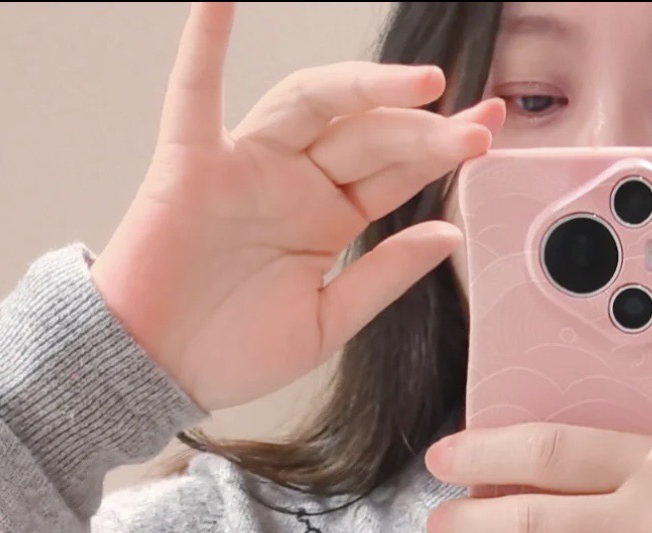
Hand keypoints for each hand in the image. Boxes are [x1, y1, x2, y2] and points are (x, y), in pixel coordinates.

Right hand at [89, 1, 503, 410]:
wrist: (161, 372)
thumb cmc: (234, 352)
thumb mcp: (330, 324)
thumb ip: (385, 275)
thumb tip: (447, 234)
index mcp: (328, 219)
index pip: (395, 171)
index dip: (442, 151)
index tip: (490, 135)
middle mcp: (293, 182)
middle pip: (368, 136)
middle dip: (425, 128)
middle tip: (478, 125)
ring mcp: (245, 165)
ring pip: (312, 106)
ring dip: (365, 87)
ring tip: (422, 83)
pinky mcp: (191, 163)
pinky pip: (195, 91)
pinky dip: (207, 41)